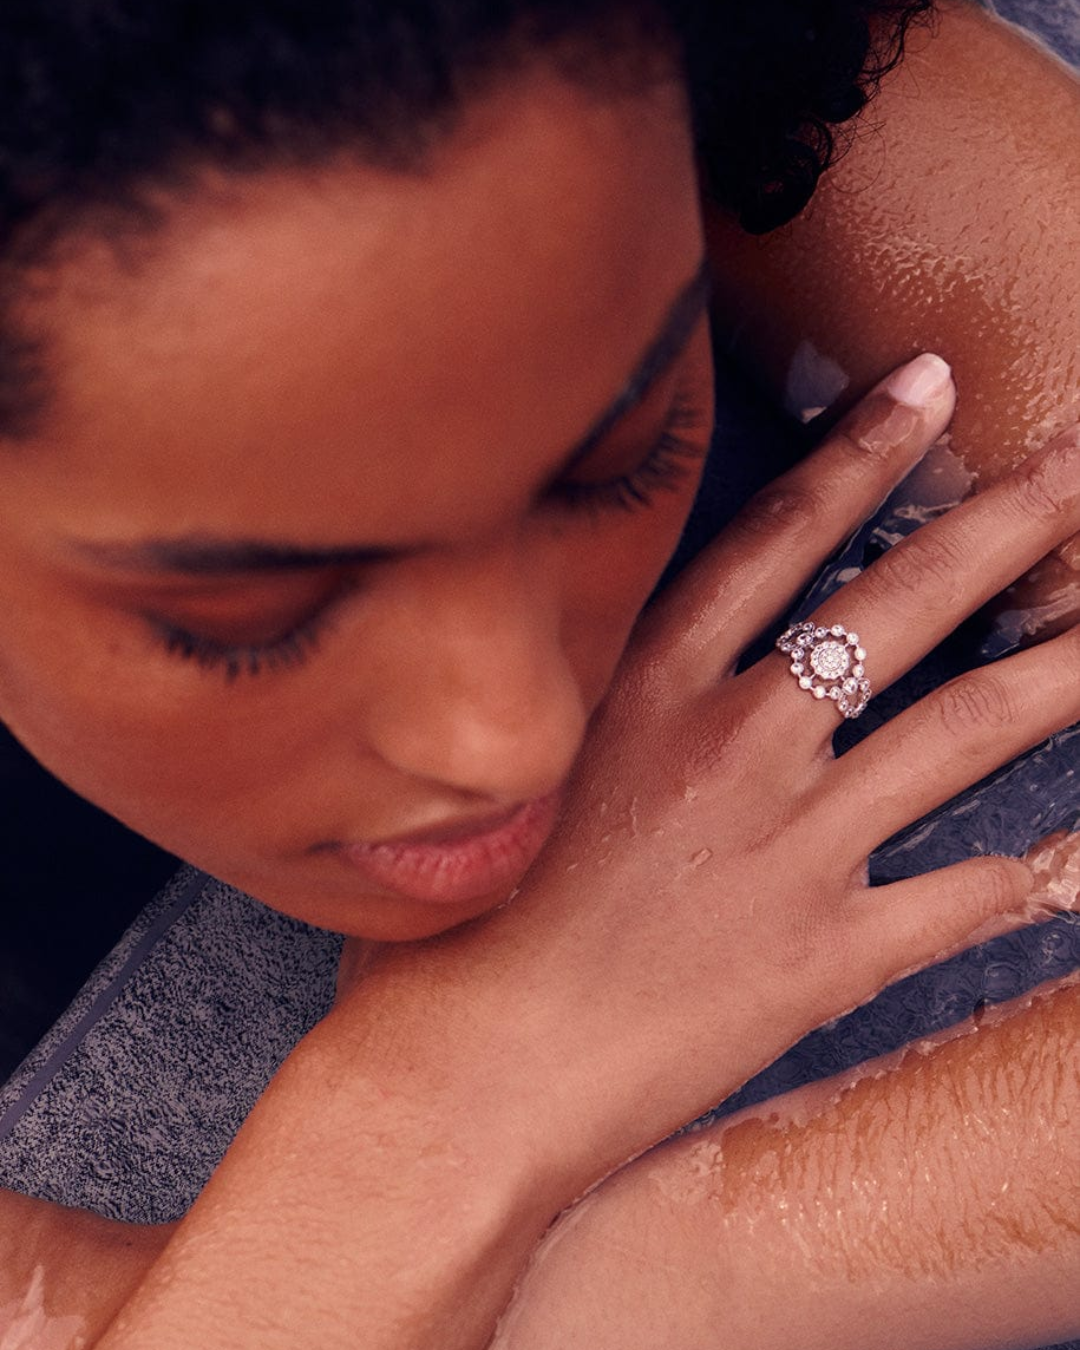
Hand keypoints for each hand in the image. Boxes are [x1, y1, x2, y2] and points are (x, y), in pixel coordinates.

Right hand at [346, 356, 1079, 1186]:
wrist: (471, 1071)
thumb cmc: (459, 922)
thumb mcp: (517, 771)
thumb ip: (594, 706)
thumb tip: (646, 664)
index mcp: (648, 690)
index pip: (778, 539)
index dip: (863, 455)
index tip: (929, 389)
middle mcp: (735, 746)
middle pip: (897, 608)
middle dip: (1004, 526)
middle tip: (1077, 468)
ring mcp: (792, 848)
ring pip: (965, 731)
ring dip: (1061, 670)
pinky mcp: (826, 955)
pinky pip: (960, 899)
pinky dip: (1027, 874)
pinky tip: (1069, 857)